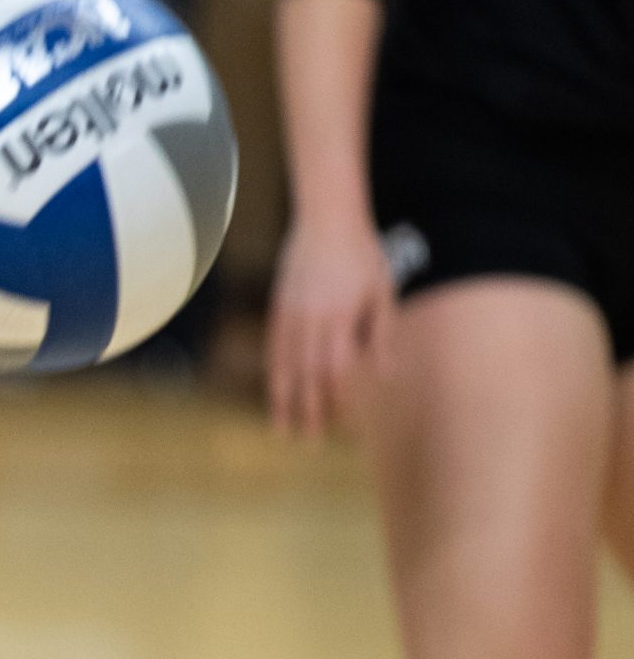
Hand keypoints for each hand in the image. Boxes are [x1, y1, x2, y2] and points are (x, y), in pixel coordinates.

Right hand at [268, 218, 397, 439]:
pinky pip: (274, 346)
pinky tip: (274, 390)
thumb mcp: (382, 292)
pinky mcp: (279, 306)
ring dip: (284, 398)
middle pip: (308, 373)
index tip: (342, 425)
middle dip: (308, 409)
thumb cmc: (362, 254)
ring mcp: (290, 312)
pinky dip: (273, 372)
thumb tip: (385, 376)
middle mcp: (311, 318)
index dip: (338, 400)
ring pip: (285, 364)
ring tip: (283, 428)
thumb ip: (380, 335)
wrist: (326, 219)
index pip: (337, 369)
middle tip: (309, 440)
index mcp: (341, 316)